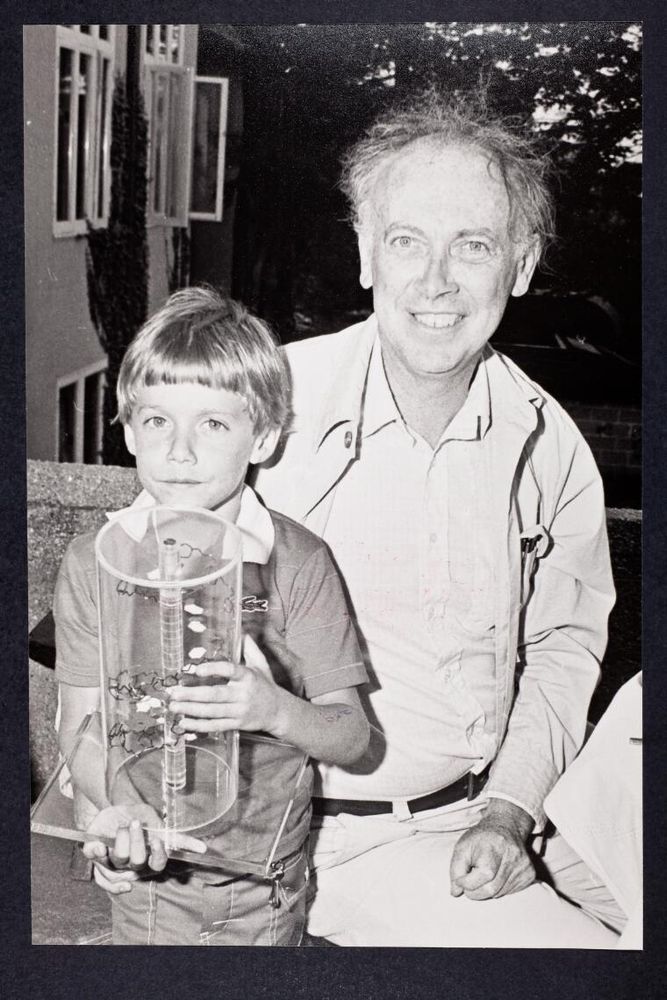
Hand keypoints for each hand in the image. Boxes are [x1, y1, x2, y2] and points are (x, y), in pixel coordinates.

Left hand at [82, 804, 206, 894]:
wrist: (106, 811)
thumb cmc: (131, 814)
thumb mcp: (147, 813)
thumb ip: (159, 826)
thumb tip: (190, 844)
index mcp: (148, 855)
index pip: (159, 862)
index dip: (160, 855)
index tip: (157, 841)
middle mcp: (134, 864)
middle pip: (138, 862)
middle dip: (137, 843)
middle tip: (134, 823)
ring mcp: (115, 865)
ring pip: (119, 862)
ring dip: (120, 843)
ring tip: (120, 827)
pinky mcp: (98, 863)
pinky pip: (100, 874)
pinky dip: (100, 859)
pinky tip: (101, 849)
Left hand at [168, 634, 284, 734]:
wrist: (278, 711)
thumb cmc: (266, 685)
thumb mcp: (261, 664)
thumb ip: (250, 649)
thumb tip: (242, 633)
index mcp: (248, 677)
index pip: (231, 670)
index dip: (214, 669)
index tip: (197, 670)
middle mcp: (243, 694)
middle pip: (215, 695)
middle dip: (192, 694)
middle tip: (173, 692)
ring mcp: (239, 711)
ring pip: (212, 711)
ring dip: (191, 709)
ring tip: (173, 706)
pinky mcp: (237, 724)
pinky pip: (215, 725)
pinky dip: (199, 726)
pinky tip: (184, 723)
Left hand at [449, 799, 535, 900]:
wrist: (505, 826)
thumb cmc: (481, 838)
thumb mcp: (462, 847)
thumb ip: (456, 870)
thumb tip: (456, 892)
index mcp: (494, 848)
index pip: (481, 878)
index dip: (466, 883)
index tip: (461, 878)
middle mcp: (512, 857)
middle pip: (491, 890)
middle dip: (475, 891)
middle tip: (470, 881)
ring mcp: (523, 867)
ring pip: (499, 893)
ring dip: (486, 889)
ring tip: (484, 873)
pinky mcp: (529, 874)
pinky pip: (509, 892)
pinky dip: (499, 888)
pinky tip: (497, 874)